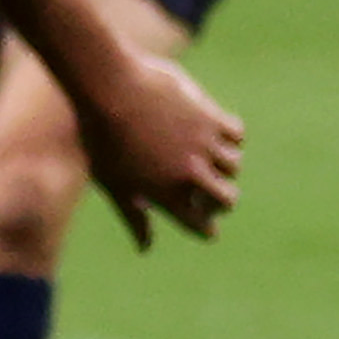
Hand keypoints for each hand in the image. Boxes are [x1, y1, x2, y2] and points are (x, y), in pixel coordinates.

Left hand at [69, 51, 244, 249]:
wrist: (109, 90)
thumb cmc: (101, 139)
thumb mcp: (114, 183)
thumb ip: (134, 217)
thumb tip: (146, 248)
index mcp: (166, 195)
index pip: (200, 225)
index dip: (204, 229)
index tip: (205, 226)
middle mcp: (191, 173)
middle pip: (227, 200)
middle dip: (221, 202)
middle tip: (209, 194)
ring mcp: (203, 144)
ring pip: (234, 166)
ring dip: (224, 166)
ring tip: (208, 159)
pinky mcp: (210, 116)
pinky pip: (237, 133)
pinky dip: (230, 136)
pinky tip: (213, 132)